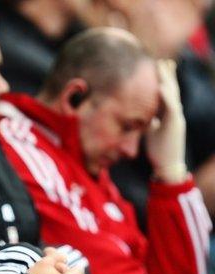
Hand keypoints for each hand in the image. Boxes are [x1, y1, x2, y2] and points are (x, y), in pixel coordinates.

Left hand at [146, 59, 187, 183]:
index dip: (164, 80)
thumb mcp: (152, 131)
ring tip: (163, 65)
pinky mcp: (175, 125)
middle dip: (168, 75)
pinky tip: (163, 86)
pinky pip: (172, 108)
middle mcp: (174, 114)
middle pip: (172, 90)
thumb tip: (144, 115)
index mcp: (168, 115)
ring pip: (173, 95)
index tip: (159, 66)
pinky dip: (167, 97)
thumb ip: (150, 121)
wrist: (167, 166)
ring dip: (168, 79)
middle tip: (163, 60)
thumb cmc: (159, 150)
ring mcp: (176, 119)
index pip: (166, 94)